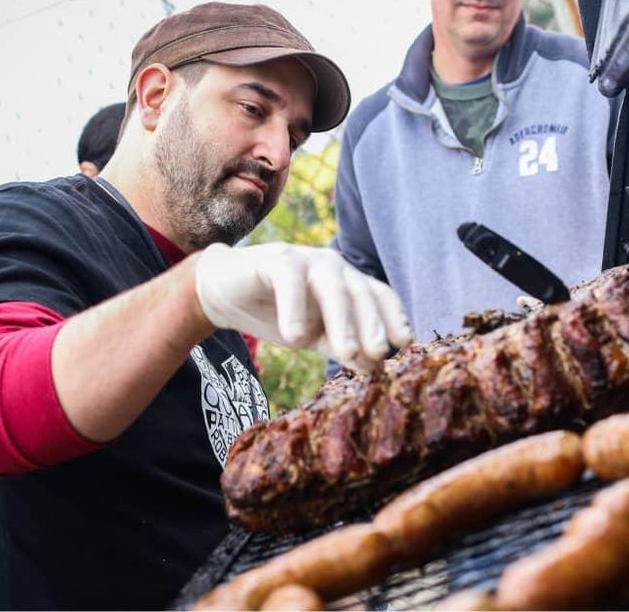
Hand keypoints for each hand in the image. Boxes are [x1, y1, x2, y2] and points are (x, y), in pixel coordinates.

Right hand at [194, 243, 411, 373]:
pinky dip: (295, 308)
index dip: (394, 318)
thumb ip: (343, 348)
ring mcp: (306, 259)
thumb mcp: (315, 336)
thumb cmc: (276, 313)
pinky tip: (295, 337)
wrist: (225, 293)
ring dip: (342, 320)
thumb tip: (376, 370)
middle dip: (372, 324)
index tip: (404, 346)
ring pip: (332, 287)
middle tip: (377, 355)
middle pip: (361, 293)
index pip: (380, 296)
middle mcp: (334, 267)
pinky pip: (290, 280)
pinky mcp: (275, 258)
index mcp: (348, 283)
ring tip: (347, 352)